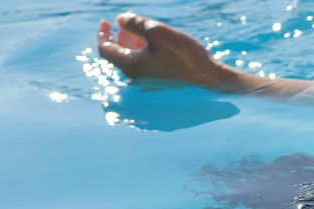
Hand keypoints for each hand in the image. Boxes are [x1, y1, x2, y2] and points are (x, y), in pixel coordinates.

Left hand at [97, 13, 239, 87]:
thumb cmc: (185, 56)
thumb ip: (135, 23)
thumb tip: (120, 20)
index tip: (105, 21)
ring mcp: (148, 83)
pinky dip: (143, 54)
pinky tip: (155, 46)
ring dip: (132, 45)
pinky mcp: (160, 84)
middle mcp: (136, 78)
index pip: (105, 49)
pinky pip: (144, 67)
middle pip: (118, 56)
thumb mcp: (158, 31)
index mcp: (131, 66)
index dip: (102, 33)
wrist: (210, 79)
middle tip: (125, 24)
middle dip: (119, 38)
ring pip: (132, 61)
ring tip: (140, 32)